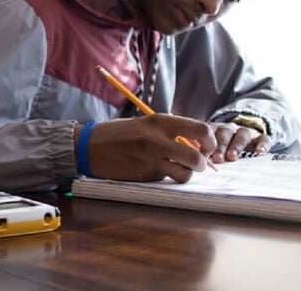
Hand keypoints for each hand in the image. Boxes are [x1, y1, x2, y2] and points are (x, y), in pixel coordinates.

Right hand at [84, 114, 215, 182]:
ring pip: (184, 174)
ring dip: (186, 174)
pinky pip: (165, 179)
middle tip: (198, 164)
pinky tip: (152, 170)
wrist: (89, 146)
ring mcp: (150, 159)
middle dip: (203, 164)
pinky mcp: (144, 175)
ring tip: (178, 169)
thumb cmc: (118, 133)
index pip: (200, 129)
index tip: (207, 146)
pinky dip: (164, 177)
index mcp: (159, 122)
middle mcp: (157, 140)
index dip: (210, 140)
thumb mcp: (144, 123)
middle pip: (197, 157)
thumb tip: (194, 142)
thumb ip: (168, 131)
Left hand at [208, 122, 268, 162]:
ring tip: (232, 157)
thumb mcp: (213, 148)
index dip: (206, 143)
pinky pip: (263, 138)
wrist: (245, 138)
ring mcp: (246, 132)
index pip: (209, 131)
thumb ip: (206, 153)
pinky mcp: (260, 137)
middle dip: (220, 146)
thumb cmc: (224, 149)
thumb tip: (199, 164)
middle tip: (218, 158)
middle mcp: (229, 129)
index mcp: (215, 130)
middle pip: (224, 133)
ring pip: (242, 134)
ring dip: (236, 146)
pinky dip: (262, 144)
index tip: (203, 155)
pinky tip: (260, 152)